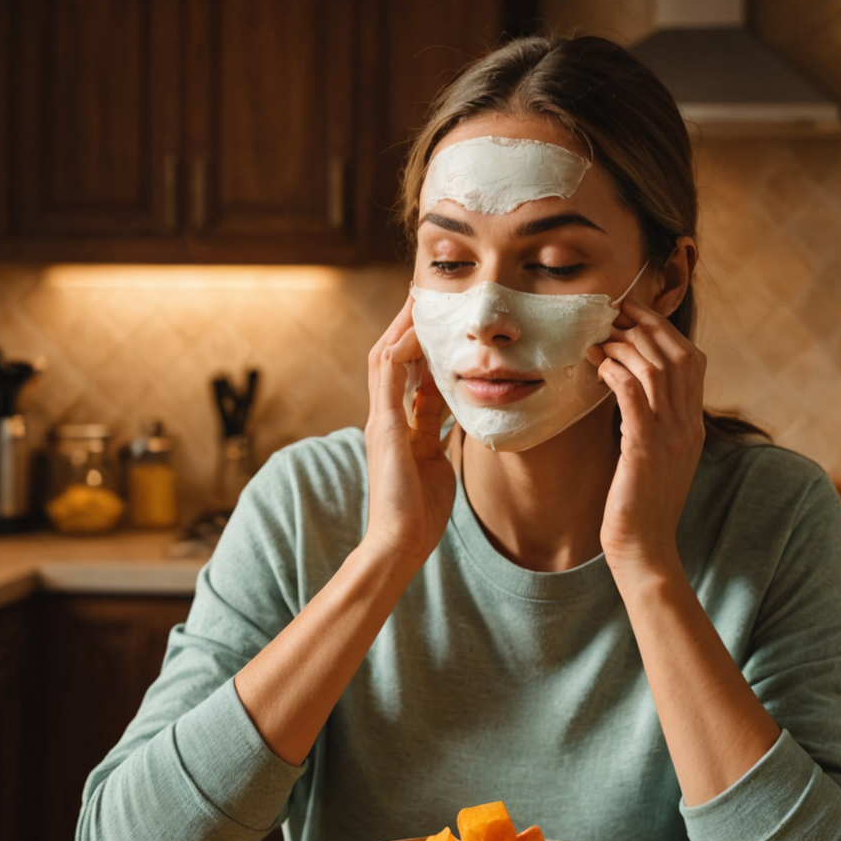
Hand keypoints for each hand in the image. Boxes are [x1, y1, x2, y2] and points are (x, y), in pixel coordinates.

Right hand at [362, 297, 454, 568]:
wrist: (398, 543)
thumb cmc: (418, 515)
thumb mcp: (437, 464)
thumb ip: (440, 437)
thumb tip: (459, 415)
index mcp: (398, 428)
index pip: (408, 375)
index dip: (423, 347)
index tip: (442, 324)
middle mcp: (385, 418)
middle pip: (391, 356)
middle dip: (409, 326)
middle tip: (428, 297)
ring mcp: (380, 420)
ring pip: (385, 356)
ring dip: (402, 326)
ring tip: (421, 300)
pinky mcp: (383, 426)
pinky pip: (388, 373)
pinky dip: (401, 348)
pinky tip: (418, 330)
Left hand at [591, 299, 705, 579]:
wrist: (644, 550)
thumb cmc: (638, 505)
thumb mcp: (652, 456)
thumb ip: (649, 422)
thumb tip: (625, 389)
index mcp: (693, 425)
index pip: (692, 359)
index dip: (664, 330)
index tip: (634, 315)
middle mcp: (688, 426)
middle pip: (678, 354)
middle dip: (645, 326)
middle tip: (614, 314)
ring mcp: (671, 437)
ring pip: (657, 369)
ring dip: (626, 345)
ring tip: (600, 337)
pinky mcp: (646, 449)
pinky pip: (635, 396)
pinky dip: (617, 372)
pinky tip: (598, 364)